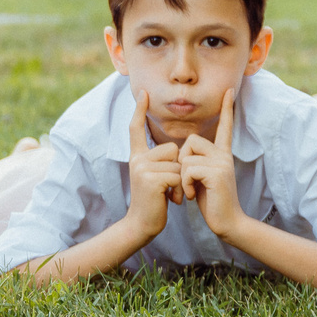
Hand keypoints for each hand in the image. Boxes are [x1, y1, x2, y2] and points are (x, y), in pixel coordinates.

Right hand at [124, 86, 182, 235]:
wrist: (142, 224)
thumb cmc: (154, 201)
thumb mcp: (155, 177)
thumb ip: (160, 162)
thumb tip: (176, 150)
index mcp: (137, 157)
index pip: (136, 128)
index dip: (140, 110)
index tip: (144, 92)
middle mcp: (137, 159)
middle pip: (172, 148)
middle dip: (178, 168)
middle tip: (169, 187)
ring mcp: (142, 169)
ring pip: (177, 163)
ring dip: (180, 181)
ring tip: (169, 194)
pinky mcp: (150, 179)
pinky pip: (177, 175)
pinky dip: (179, 189)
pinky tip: (169, 200)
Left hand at [177, 78, 243, 237]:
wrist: (227, 222)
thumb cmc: (212, 201)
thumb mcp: (202, 177)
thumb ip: (197, 161)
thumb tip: (183, 152)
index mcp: (222, 154)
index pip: (225, 126)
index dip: (226, 108)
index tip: (229, 90)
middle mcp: (224, 154)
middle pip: (191, 141)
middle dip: (182, 161)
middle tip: (189, 181)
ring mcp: (222, 163)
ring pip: (187, 156)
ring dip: (183, 177)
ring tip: (192, 190)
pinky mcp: (217, 173)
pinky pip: (188, 169)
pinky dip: (185, 184)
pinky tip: (192, 195)